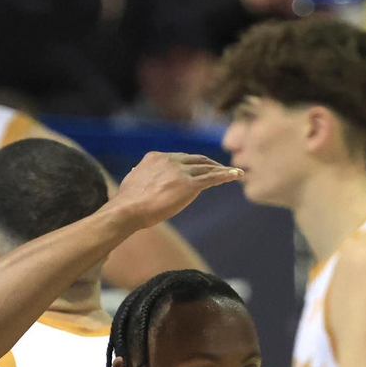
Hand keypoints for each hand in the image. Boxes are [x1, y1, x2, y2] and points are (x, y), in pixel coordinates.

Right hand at [108, 152, 241, 229]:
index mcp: (156, 157)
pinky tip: (238, 175)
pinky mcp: (188, 185)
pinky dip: (227, 175)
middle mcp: (170, 160)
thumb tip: (137, 171)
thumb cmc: (127, 201)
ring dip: (221, 169)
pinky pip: (212, 178)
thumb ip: (139, 174)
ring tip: (233, 173)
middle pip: (196, 159)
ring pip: (206, 168)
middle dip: (210, 163)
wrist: (128, 209)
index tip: (200, 168)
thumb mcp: (132, 180)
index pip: (180, 157)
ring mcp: (180, 172)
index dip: (192, 163)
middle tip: (220, 169)